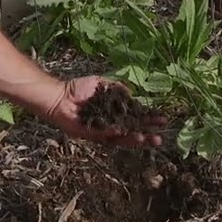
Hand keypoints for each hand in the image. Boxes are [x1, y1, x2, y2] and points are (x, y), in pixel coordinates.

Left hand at [43, 76, 164, 145]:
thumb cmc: (78, 88)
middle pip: (132, 131)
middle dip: (146, 134)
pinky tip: (124, 132)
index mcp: (115, 111)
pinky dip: (114, 133)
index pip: (136, 117)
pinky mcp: (90, 134)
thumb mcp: (101, 83)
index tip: (162, 119)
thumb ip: (117, 88)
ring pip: (121, 137)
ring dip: (134, 139)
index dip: (149, 119)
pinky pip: (105, 135)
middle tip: (159, 138)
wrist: (59, 96)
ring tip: (146, 139)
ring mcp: (101, 130)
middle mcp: (110, 122)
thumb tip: (131, 94)